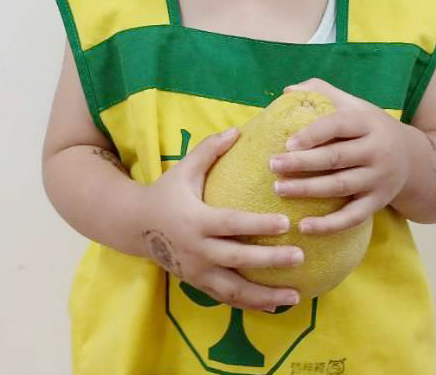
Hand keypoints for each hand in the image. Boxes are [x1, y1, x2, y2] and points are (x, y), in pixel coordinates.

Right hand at [143, 128, 303, 311]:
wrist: (135, 226)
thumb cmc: (166, 192)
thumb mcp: (184, 169)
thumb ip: (209, 150)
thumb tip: (237, 130)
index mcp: (195, 220)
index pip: (231, 224)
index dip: (258, 225)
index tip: (285, 224)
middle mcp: (196, 250)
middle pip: (236, 259)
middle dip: (269, 261)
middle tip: (299, 256)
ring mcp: (196, 272)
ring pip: (233, 289)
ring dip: (265, 295)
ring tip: (296, 295)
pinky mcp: (197, 284)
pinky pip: (227, 299)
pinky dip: (251, 304)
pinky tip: (276, 305)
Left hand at [268, 79, 410, 234]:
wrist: (413, 158)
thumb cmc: (371, 128)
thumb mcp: (355, 105)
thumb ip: (323, 92)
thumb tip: (287, 90)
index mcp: (368, 123)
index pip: (338, 126)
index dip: (312, 134)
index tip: (287, 143)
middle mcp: (377, 151)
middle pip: (336, 158)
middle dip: (302, 163)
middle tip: (273, 165)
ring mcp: (379, 179)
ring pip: (341, 186)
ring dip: (308, 190)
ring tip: (279, 189)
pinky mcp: (378, 202)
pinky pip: (353, 217)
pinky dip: (329, 225)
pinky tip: (304, 226)